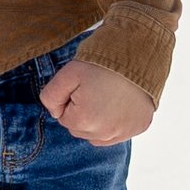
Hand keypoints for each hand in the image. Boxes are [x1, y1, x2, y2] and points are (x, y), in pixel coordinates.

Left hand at [39, 56, 155, 143]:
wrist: (137, 55)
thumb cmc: (101, 64)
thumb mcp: (67, 74)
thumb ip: (50, 96)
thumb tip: (55, 113)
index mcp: (83, 121)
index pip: (64, 119)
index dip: (70, 100)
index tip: (81, 87)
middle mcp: (104, 133)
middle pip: (80, 129)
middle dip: (82, 113)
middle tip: (94, 90)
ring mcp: (123, 132)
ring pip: (98, 134)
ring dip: (97, 120)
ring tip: (106, 96)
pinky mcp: (138, 128)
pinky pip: (118, 133)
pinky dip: (115, 123)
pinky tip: (118, 104)